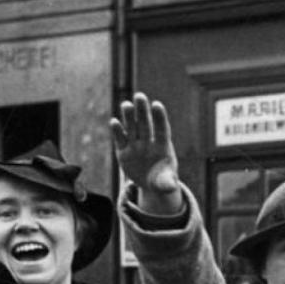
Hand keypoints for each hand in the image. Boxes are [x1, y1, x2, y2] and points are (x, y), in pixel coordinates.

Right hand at [110, 92, 182, 214]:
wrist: (150, 184)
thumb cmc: (162, 180)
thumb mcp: (166, 183)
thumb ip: (168, 183)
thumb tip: (170, 187)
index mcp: (163, 147)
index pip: (162, 129)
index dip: (159, 118)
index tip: (157, 105)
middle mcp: (149, 142)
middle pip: (145, 124)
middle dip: (142, 111)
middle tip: (140, 96)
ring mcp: (135, 145)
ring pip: (132, 128)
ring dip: (129, 116)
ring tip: (126, 104)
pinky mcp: (123, 151)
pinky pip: (120, 139)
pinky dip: (117, 131)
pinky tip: (114, 122)